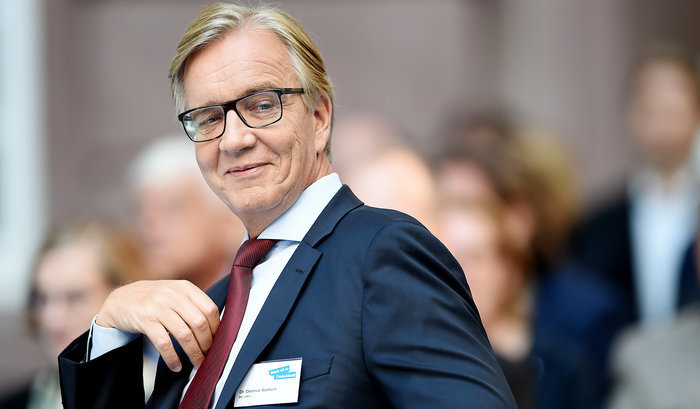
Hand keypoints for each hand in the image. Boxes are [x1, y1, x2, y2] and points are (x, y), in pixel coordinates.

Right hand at [96, 280, 219, 371]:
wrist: (121, 300)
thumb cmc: (154, 300)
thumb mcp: (175, 293)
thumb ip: (193, 305)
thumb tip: (217, 328)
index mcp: (185, 288)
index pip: (210, 309)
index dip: (216, 328)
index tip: (217, 341)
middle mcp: (172, 295)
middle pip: (199, 323)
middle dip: (207, 343)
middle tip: (208, 356)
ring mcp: (158, 307)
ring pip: (184, 335)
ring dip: (193, 353)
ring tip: (197, 364)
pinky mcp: (145, 320)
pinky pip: (164, 343)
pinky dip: (172, 358)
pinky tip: (176, 366)